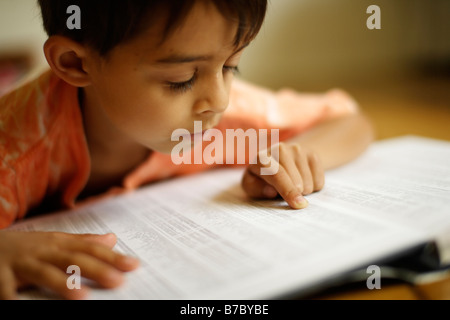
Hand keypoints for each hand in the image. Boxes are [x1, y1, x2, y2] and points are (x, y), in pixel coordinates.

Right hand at [0, 231, 138, 299]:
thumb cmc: (27, 246)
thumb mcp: (55, 241)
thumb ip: (83, 241)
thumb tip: (112, 239)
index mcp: (58, 243)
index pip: (90, 249)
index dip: (112, 257)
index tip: (134, 265)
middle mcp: (43, 251)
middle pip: (73, 260)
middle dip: (96, 270)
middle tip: (118, 281)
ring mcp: (21, 264)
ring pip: (44, 273)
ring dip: (62, 284)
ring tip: (82, 296)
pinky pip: (7, 291)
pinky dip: (14, 300)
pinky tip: (23, 307)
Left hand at [241, 142, 324, 208]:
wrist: (279, 162)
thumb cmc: (262, 179)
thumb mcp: (252, 186)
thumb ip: (256, 189)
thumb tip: (271, 191)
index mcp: (261, 158)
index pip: (277, 174)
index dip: (287, 190)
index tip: (297, 204)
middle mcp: (279, 149)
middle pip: (296, 181)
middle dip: (295, 194)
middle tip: (285, 194)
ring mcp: (297, 149)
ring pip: (309, 182)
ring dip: (303, 191)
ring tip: (292, 185)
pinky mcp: (312, 154)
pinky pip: (319, 181)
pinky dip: (313, 187)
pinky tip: (303, 180)